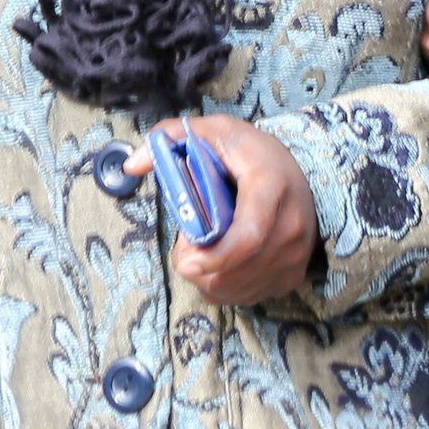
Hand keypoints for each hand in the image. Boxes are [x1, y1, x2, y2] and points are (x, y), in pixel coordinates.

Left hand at [131, 116, 320, 306]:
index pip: (249, 236)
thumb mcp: (214, 132)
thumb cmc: (251, 153)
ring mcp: (295, 255)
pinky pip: (247, 296)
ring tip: (202, 253)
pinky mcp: (293, 276)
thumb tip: (132, 165)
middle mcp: (291, 226)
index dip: (214, 257)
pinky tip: (220, 265)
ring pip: (237, 288)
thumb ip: (171, 138)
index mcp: (272, 187)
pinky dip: (225, 287)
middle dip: (198, 268)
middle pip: (236, 270)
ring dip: (208, 279)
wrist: (296, 173)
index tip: (184, 260)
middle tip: (185, 249)